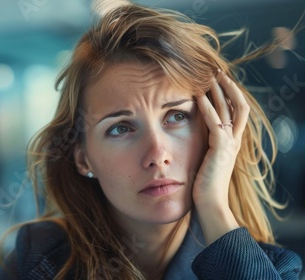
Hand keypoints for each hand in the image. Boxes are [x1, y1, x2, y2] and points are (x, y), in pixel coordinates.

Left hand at [193, 70, 249, 243]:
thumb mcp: (204, 159)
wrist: (210, 205)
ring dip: (219, 90)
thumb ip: (202, 145)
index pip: (236, 111)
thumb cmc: (203, 185)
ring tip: (210, 74)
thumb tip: (190, 133)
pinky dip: (206, 107)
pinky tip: (197, 96)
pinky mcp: (220, 149)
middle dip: (227, 86)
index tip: (218, 80)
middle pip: (237, 105)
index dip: (229, 94)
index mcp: (231, 142)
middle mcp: (234, 140)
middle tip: (217, 69)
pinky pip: (214, 122)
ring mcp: (229, 144)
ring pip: (229, 109)